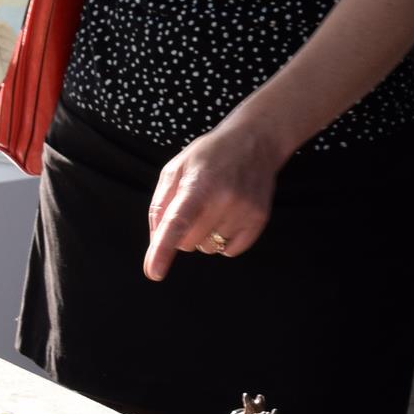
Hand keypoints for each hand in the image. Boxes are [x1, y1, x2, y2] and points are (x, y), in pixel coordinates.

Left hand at [143, 114, 286, 280]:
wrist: (255, 141)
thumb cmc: (210, 155)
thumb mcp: (176, 169)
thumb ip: (160, 204)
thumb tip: (156, 241)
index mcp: (198, 184)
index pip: (176, 223)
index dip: (163, 249)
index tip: (154, 272)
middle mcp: (223, 199)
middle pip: (188, 243)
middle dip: (184, 232)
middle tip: (195, 207)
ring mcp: (243, 211)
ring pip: (209, 249)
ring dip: (206, 236)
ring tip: (215, 206)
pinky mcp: (259, 220)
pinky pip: (231, 250)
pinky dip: (225, 240)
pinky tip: (229, 215)